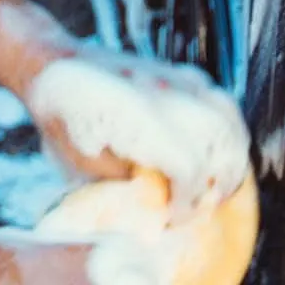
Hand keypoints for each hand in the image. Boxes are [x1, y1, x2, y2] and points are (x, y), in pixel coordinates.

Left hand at [21, 42, 251, 218]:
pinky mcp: (181, 73)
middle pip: (219, 140)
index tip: (175, 219)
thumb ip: (124, 184)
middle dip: (221, 180)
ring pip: (227, 117)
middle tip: (206, 206)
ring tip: (219, 184)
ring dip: (232, 155)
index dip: (188, 201)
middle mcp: (160, 91)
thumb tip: (158, 212)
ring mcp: (173, 77)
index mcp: (133, 115)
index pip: (187, 166)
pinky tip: (218, 155)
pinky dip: (228, 130)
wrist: (53, 66)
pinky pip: (221, 101)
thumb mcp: (83, 164)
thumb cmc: (63, 120)